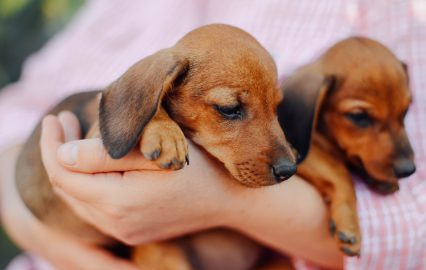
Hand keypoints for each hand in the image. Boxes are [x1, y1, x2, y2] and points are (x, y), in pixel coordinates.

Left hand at [41, 111, 341, 267]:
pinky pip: (97, 209)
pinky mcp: (134, 231)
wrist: (231, 200)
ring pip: (80, 200)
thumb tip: (63, 153)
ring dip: (72, 169)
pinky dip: (89, 184)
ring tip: (75, 139)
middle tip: (62, 122)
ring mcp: (125, 231)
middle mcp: (116, 224)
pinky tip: (96, 164)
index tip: (55, 117)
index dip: (53, 144)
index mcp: (118, 202)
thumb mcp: (156, 149)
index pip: (63, 173)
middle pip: (68, 188)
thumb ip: (105, 153)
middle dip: (59, 153)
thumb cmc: (200, 166)